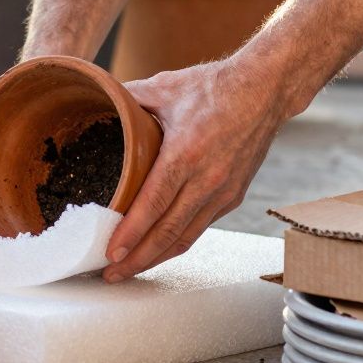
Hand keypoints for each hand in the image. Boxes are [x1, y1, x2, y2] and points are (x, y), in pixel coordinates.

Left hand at [102, 58, 287, 282]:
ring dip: (156, 258)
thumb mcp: (165, 87)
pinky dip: (177, 242)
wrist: (265, 90)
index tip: (110, 254)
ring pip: (186, 237)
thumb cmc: (215, 87)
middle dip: (137, 259)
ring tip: (129, 270)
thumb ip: (128, 99)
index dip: (130, 233)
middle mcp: (207, 179)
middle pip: (168, 233)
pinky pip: (201, 227)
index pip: (153, 205)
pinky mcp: (233, 196)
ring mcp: (223, 191)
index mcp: (186, 154)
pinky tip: (158, 249)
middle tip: (110, 275)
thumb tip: (98, 100)